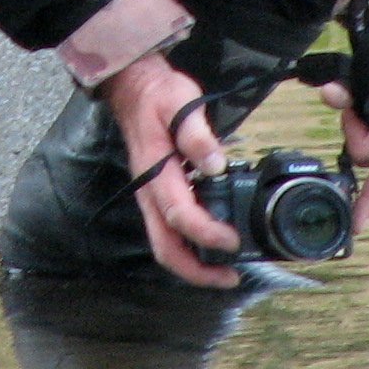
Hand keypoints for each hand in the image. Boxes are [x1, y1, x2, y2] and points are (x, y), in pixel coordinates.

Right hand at [100, 52, 242, 288]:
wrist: (134, 90)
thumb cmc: (159, 97)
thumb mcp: (181, 104)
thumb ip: (197, 135)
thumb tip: (216, 165)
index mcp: (155, 173)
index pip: (179, 215)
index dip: (206, 233)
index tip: (233, 240)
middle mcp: (149, 194)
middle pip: (165, 248)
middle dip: (196, 271)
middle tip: (230, 278)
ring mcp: (151, 198)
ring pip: (165, 245)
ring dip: (193, 265)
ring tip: (225, 272)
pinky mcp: (157, 197)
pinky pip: (169, 233)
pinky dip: (189, 249)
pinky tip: (212, 248)